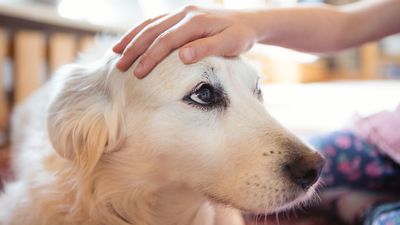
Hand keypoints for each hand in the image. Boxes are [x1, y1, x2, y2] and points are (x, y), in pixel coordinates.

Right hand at [113, 5, 257, 77]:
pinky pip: (157, 22)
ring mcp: (182, 12)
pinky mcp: (181, 16)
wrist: (249, 21)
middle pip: (153, 30)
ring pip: (151, 24)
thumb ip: (207, 48)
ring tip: (116, 53)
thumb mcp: (231, 43)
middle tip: (119, 66)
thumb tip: (182, 56)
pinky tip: (132, 41)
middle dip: (134, 48)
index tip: (138, 73)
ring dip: (133, 38)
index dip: (151, 57)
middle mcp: (185, 13)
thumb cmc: (241, 35)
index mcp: (196, 21)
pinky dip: (142, 32)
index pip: (167, 40)